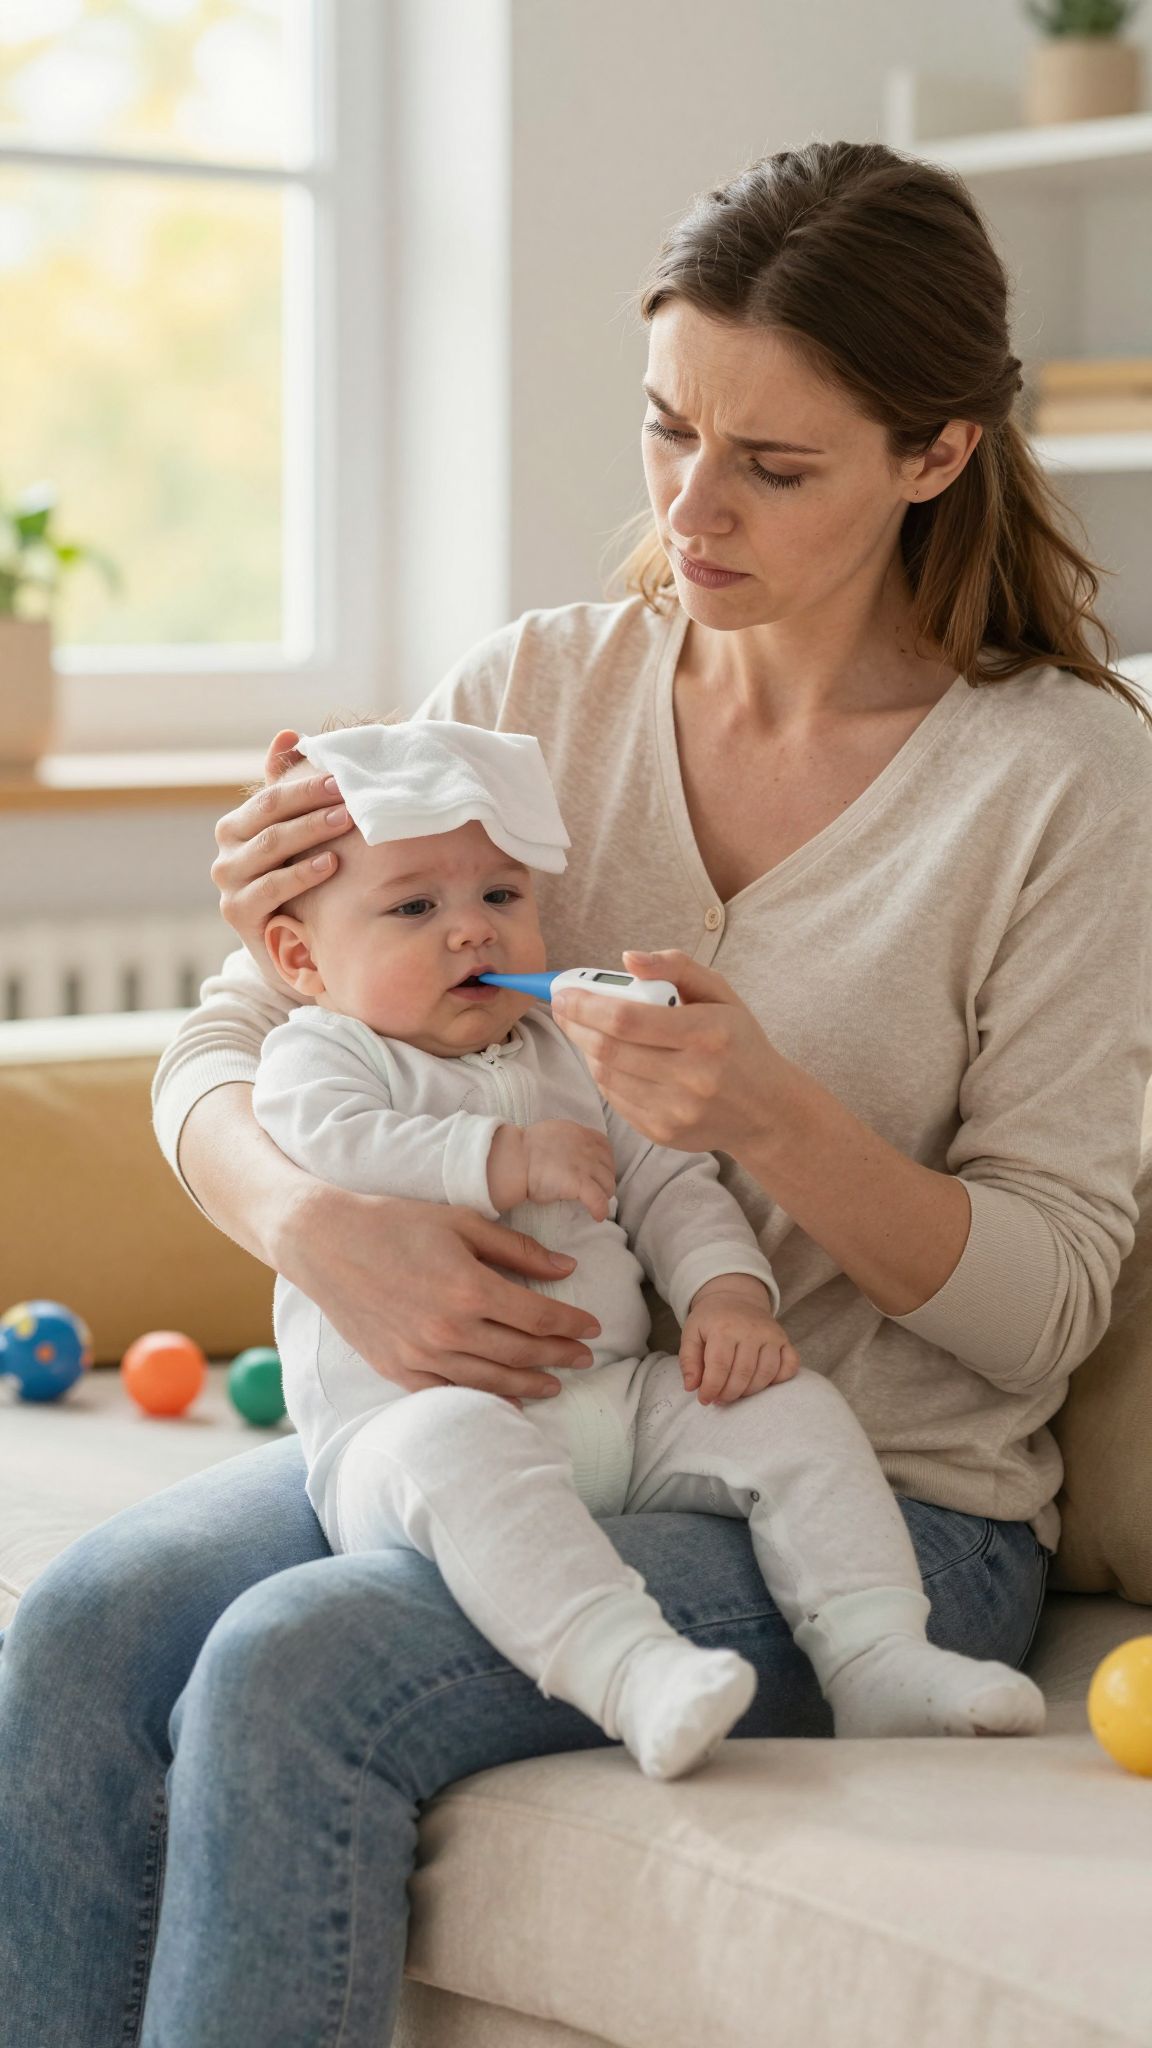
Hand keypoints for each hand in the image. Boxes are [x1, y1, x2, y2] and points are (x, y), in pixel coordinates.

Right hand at [211, 728, 355, 987]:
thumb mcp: (293, 839)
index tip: (344, 777)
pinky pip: (270, 889)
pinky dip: (302, 874)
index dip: (306, 785)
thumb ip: (287, 790)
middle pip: (269, 818)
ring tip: (347, 822)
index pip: (271, 796)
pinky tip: (332, 864)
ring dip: (311, 832)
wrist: (287, 947)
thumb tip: (288, 733)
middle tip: (351, 797)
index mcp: (237, 826)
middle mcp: (226, 852)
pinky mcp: (237, 914)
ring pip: (270, 848)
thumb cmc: (294, 886)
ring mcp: (229, 884)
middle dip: (312, 803)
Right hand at [274, 1180, 602, 1399]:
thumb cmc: (395, 1223)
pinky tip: (506, 1400)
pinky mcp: (397, 1369)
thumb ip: (517, 1249)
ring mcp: (422, 1354)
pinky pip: (450, 1393)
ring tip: (556, 1384)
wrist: (325, 1243)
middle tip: (585, 1357)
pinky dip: (484, 1399)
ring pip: (492, 1381)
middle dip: (560, 1357)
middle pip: (522, 1352)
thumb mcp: (462, 1222)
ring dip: (531, 1384)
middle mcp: (450, 1329)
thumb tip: (566, 1270)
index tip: (594, 1326)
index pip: (539, 1317)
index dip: (572, 1324)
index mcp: (470, 1288)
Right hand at [495, 1118, 615, 1221]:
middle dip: (604, 1180)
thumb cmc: (525, 1149)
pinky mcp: (580, 1183)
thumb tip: (571, 1154)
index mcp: (582, 1134)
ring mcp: (586, 1166)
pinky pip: (599, 1200)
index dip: (604, 1162)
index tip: (596, 1172)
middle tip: (594, 1190)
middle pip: (609, 1168)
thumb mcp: (554, 1134)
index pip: (605, 1148)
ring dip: (603, 1195)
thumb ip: (568, 1142)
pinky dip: (600, 1210)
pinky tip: (597, 1216)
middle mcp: (588, 1148)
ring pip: (608, 1185)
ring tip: (594, 1203)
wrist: (516, 1159)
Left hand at [552, 947, 784, 1156]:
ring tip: (585, 1029)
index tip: (564, 993)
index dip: (586, 1005)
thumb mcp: (720, 993)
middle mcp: (692, 1077)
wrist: (765, 1109)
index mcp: (706, 1034)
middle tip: (563, 1007)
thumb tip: (627, 958)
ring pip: (606, 1075)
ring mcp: (676, 1110)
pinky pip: (615, 1099)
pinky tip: (610, 1058)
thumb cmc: (738, 1042)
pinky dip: (604, 1075)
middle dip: (575, 1024)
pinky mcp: (663, 1133)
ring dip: (587, 1048)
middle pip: (609, 1049)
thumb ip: (676, 967)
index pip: (627, 1019)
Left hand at [679, 1285, 799, 1405]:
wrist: (736, 1297)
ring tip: (735, 1392)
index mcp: (724, 1328)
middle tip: (719, 1399)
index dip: (711, 1389)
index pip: (719, 1367)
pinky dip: (779, 1380)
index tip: (704, 1399)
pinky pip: (790, 1366)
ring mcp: (771, 1335)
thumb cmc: (712, 1319)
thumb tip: (691, 1387)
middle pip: (743, 1374)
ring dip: (750, 1391)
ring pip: (766, 1374)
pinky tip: (762, 1383)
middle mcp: (751, 1330)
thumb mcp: (691, 1333)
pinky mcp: (784, 1340)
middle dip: (729, 1394)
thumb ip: (688, 1360)